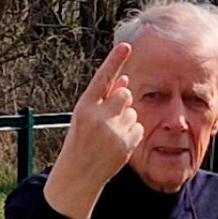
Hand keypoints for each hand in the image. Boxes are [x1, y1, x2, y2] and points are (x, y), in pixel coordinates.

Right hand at [43, 44, 143, 218]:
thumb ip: (104, 98)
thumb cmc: (81, 140)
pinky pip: (138, 126)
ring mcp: (113, 130)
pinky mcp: (126, 143)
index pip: (102, 78)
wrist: (79, 173)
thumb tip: (125, 79)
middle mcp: (98, 116)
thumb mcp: (85, 116)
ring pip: (133, 111)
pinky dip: (131, 133)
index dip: (114, 60)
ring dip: (125, 120)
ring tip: (109, 135)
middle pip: (125, 94)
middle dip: (122, 101)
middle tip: (109, 118)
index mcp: (84, 106)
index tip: (126, 45)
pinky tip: (116, 144)